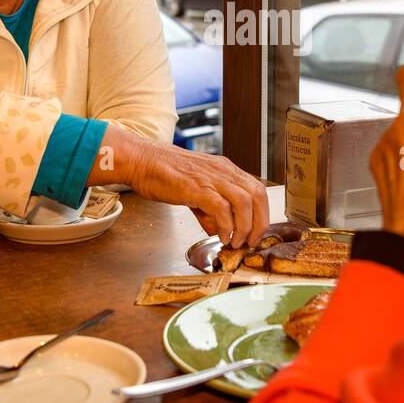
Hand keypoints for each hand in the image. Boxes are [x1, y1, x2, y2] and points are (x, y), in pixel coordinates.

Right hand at [124, 141, 270, 247]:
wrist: (141, 160)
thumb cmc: (164, 173)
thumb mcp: (194, 190)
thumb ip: (209, 211)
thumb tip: (220, 230)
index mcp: (225, 170)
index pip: (257, 190)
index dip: (262, 214)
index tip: (256, 233)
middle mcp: (223, 171)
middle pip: (257, 196)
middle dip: (259, 223)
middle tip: (251, 241)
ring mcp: (211, 178)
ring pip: (244, 202)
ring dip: (244, 227)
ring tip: (235, 242)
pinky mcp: (196, 188)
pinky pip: (221, 208)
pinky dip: (226, 226)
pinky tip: (220, 236)